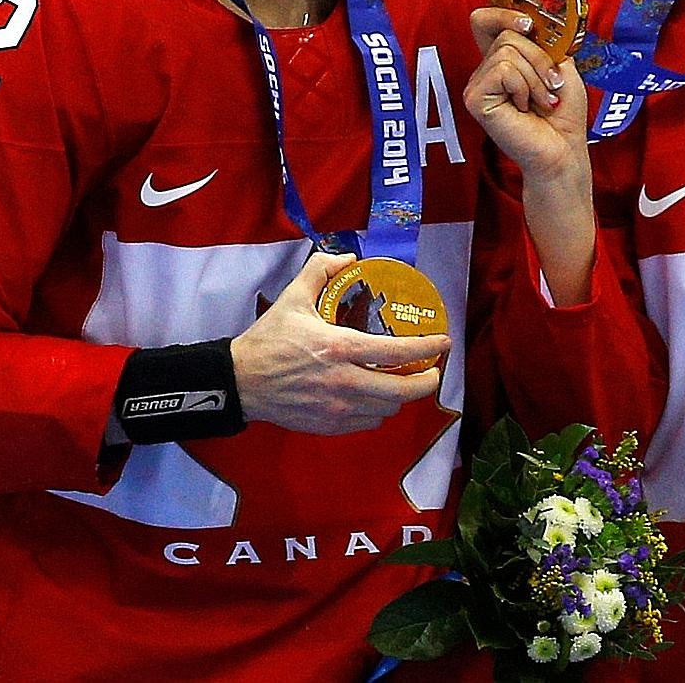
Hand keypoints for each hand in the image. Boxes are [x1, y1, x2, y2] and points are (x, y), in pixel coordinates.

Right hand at [230, 253, 447, 434]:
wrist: (240, 381)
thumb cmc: (269, 340)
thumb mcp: (293, 297)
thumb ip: (321, 271)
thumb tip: (348, 258)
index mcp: (340, 348)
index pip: (396, 352)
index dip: (427, 348)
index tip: (444, 342)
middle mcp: (344, 382)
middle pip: (402, 391)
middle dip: (426, 382)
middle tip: (433, 371)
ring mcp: (337, 408)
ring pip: (388, 409)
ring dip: (401, 396)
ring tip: (403, 382)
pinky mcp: (328, 425)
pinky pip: (368, 423)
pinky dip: (378, 411)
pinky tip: (377, 398)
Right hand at [464, 5, 595, 306]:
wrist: (564, 150)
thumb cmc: (564, 114)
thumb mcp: (560, 67)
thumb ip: (545, 41)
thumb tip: (538, 15)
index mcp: (501, 60)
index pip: (484, 21)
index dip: (502, 13)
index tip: (529, 22)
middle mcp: (485, 71)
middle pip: (507, 34)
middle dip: (540, 58)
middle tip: (552, 86)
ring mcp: (477, 85)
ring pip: (508, 51)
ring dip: (537, 77)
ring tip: (542, 101)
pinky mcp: (475, 99)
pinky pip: (503, 70)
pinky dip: (524, 86)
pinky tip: (526, 108)